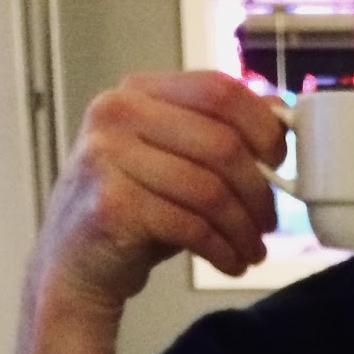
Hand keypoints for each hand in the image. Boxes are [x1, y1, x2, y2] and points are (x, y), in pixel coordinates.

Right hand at [32, 70, 286, 313]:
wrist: (74, 263)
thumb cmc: (133, 209)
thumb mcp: (172, 158)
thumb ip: (214, 132)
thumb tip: (279, 115)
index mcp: (137, 92)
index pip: (218, 90)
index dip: (262, 125)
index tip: (279, 161)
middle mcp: (118, 115)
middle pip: (222, 145)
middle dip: (258, 191)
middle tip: (269, 222)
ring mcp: (108, 157)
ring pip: (210, 191)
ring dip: (243, 229)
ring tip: (252, 249)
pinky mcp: (112, 206)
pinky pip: (191, 226)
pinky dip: (222, 249)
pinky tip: (230, 261)